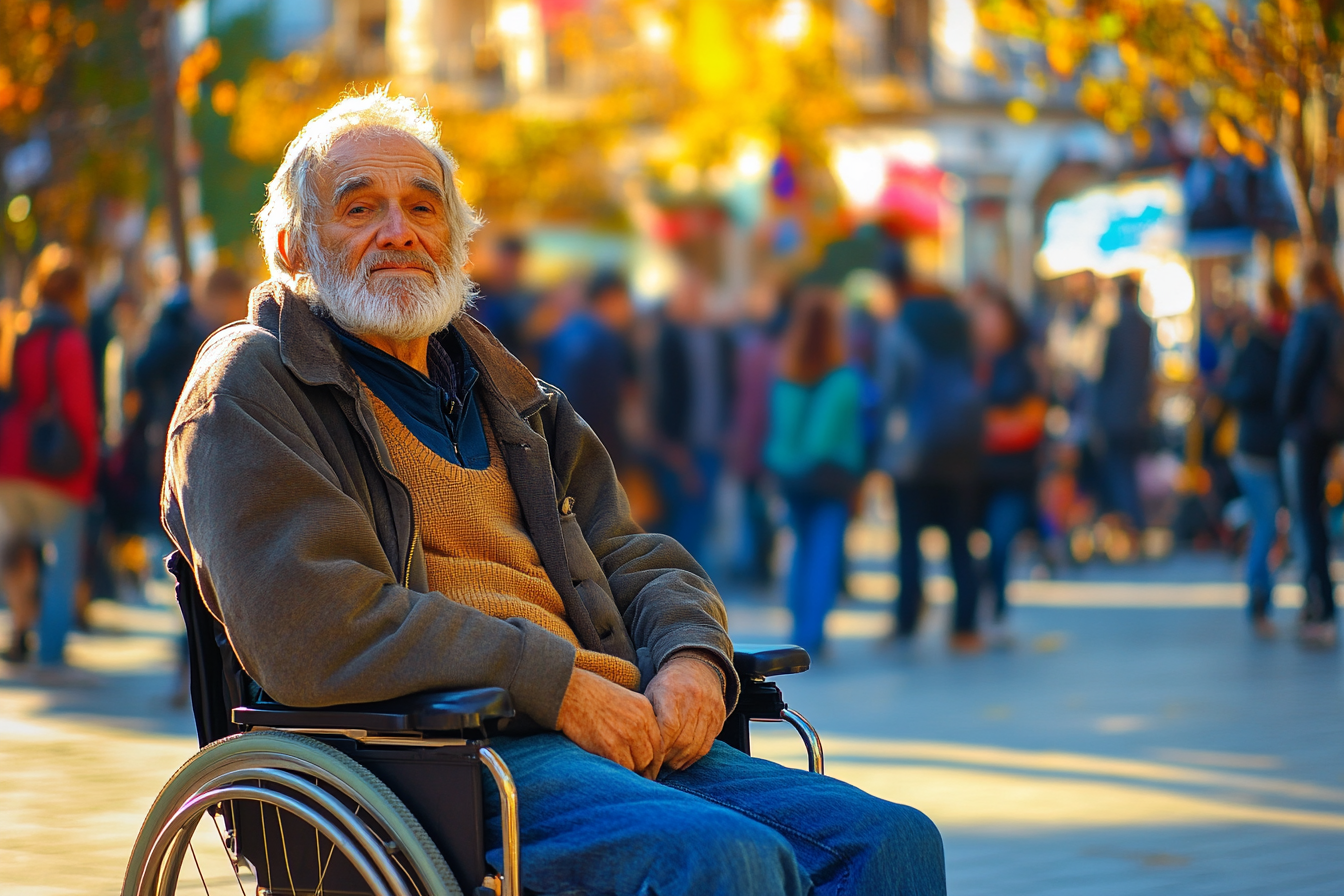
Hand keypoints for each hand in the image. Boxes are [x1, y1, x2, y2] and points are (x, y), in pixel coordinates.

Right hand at [557, 667, 664, 778]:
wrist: (569, 693)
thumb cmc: (591, 695)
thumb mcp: (623, 699)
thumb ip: (636, 719)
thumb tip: (641, 745)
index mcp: (645, 709)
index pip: (658, 741)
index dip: (653, 757)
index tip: (647, 767)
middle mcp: (640, 722)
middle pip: (651, 755)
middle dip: (643, 766)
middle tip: (633, 773)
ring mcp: (626, 735)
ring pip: (638, 764)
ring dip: (629, 769)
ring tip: (618, 769)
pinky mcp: (611, 747)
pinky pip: (622, 768)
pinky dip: (617, 771)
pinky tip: (608, 766)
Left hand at [645, 654, 726, 772]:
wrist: (697, 666)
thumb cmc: (668, 683)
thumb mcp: (652, 692)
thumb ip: (648, 716)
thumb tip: (639, 745)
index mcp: (673, 692)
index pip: (669, 727)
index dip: (660, 746)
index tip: (650, 756)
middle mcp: (694, 699)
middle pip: (683, 739)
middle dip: (669, 757)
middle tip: (658, 764)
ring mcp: (709, 708)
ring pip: (696, 744)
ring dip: (682, 759)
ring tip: (670, 764)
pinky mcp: (719, 716)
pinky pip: (708, 743)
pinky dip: (695, 757)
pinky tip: (684, 761)